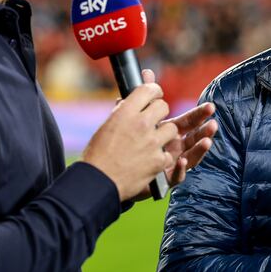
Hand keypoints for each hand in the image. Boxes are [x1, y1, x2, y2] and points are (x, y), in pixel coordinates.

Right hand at [82, 74, 178, 200]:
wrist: (98, 181)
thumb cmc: (98, 153)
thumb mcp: (107, 125)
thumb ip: (122, 110)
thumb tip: (128, 99)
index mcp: (126, 112)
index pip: (148, 89)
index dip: (153, 90)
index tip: (154, 95)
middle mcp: (141, 124)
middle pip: (163, 106)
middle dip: (159, 112)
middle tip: (153, 120)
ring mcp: (152, 143)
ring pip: (172, 129)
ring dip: (165, 134)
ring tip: (154, 141)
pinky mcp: (159, 161)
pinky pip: (169, 153)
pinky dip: (162, 157)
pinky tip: (151, 159)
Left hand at [129, 70, 217, 200]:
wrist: (109, 169)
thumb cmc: (124, 140)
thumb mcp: (134, 115)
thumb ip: (144, 94)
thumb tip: (146, 71)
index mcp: (168, 132)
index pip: (188, 121)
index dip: (199, 114)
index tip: (210, 106)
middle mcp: (173, 147)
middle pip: (193, 138)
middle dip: (204, 129)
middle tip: (213, 122)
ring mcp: (170, 164)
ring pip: (190, 156)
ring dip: (199, 148)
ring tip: (207, 140)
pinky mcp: (163, 179)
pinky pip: (176, 176)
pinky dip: (180, 169)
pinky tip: (181, 161)